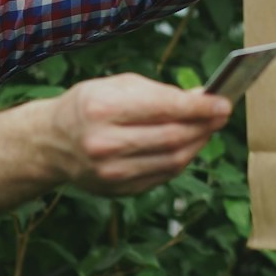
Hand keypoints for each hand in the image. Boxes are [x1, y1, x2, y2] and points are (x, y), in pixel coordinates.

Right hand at [44, 74, 232, 196]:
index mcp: (102, 108)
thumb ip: (159, 92)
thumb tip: (201, 99)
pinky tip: (188, 145)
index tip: (223, 102)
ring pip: (172, 161)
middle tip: (222, 114)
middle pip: (172, 137)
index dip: (199, 107)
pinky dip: (181, 160)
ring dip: (197, 144)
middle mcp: (104, 143)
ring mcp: (110, 172)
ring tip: (208, 128)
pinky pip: (163, 176)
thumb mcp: (117, 86)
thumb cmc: (89, 106)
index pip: (164, 108)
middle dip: (204, 125)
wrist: (53, 142)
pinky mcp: (118, 190)